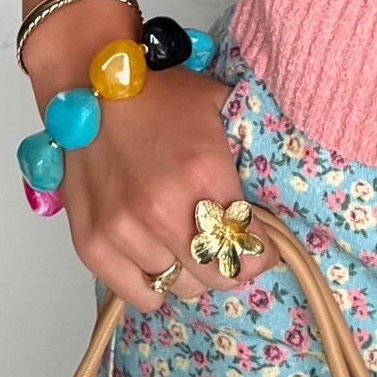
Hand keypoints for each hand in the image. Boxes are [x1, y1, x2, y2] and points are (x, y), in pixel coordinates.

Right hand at [25, 3, 275, 310]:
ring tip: (185, 238)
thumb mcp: (222, 107)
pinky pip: (138, 294)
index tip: (260, 240)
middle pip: (218, 276)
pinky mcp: (91, 244)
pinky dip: (152, 283)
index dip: (262, 250)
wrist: (90, 82)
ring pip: (180, 287)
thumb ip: (253, 149)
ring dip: (189, 269)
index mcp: (203, 174)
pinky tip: (158, 255)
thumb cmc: (162, 95)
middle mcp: (161, 209)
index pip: (251, 250)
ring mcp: (122, 230)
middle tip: (223, 240)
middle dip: (229, 262)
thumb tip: (286, 190)